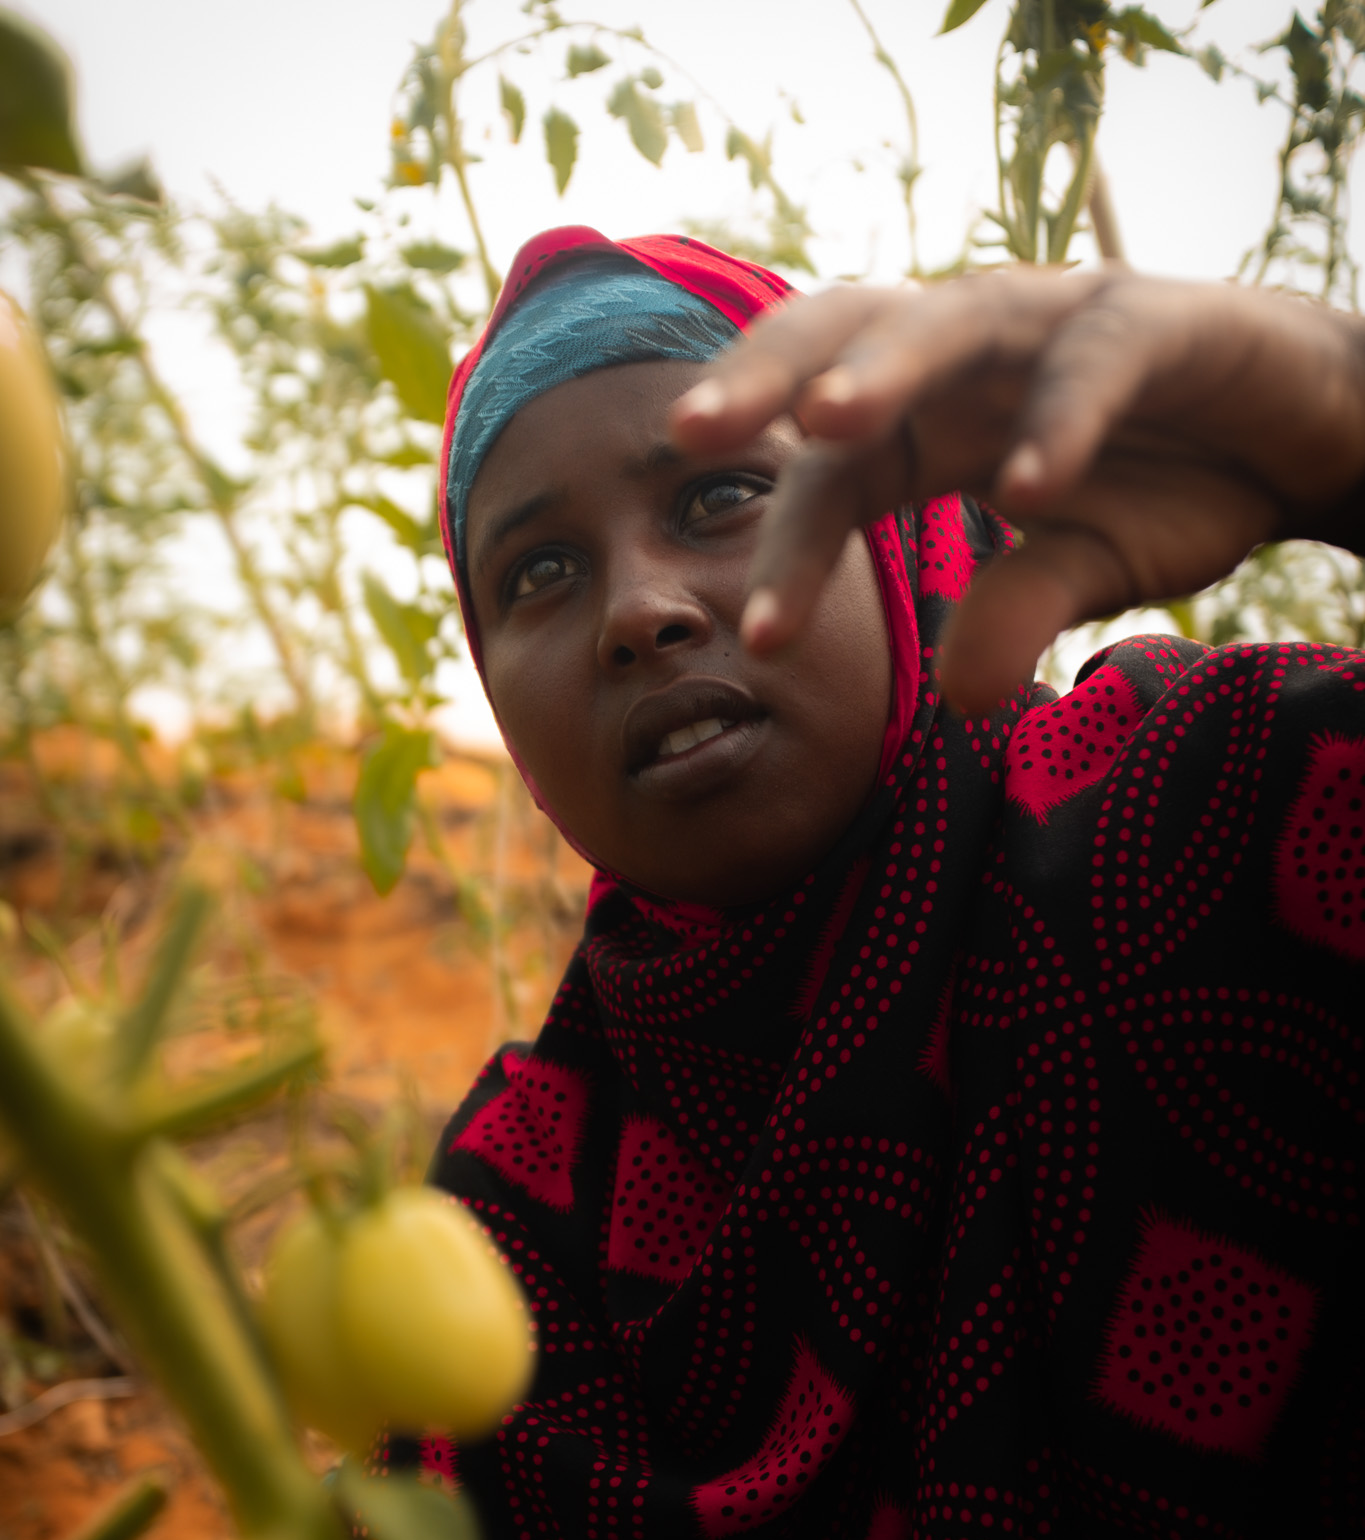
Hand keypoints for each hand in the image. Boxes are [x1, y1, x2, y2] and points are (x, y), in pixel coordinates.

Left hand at [670, 266, 1364, 710]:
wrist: (1305, 431)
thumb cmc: (1175, 485)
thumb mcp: (1084, 570)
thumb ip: (1015, 612)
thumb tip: (957, 700)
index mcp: (930, 419)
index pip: (832, 474)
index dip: (792, 549)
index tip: (765, 643)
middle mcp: (973, 351)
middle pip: (846, 336)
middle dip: (764, 376)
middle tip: (690, 431)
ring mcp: (1059, 320)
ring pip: (950, 317)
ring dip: (883, 368)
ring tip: (825, 423)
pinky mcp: (1156, 319)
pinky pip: (1094, 360)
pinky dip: (1058, 419)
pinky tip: (1024, 488)